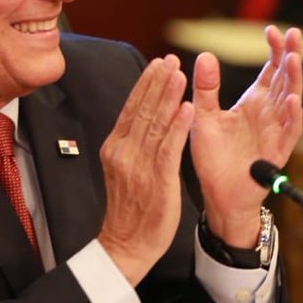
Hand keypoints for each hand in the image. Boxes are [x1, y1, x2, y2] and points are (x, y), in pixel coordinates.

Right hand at [97, 56, 194, 284]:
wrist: (127, 243)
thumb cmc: (130, 208)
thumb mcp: (124, 169)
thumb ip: (133, 143)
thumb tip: (145, 116)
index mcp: (115, 147)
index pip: (131, 108)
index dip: (146, 83)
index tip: (158, 63)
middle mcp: (124, 152)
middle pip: (142, 109)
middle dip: (158, 82)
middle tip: (171, 59)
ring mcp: (139, 165)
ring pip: (156, 123)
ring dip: (169, 96)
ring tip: (180, 74)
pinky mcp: (157, 179)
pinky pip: (169, 148)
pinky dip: (179, 126)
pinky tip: (188, 108)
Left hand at [190, 27, 302, 246]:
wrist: (218, 195)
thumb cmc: (214, 158)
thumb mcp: (204, 116)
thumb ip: (206, 87)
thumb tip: (206, 54)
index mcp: (253, 103)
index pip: (269, 70)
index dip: (274, 50)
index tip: (272, 29)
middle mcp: (268, 114)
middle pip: (285, 79)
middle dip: (291, 56)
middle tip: (294, 34)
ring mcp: (275, 132)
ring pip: (292, 101)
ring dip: (294, 80)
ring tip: (294, 59)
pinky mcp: (276, 152)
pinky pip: (290, 132)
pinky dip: (293, 117)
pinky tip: (293, 100)